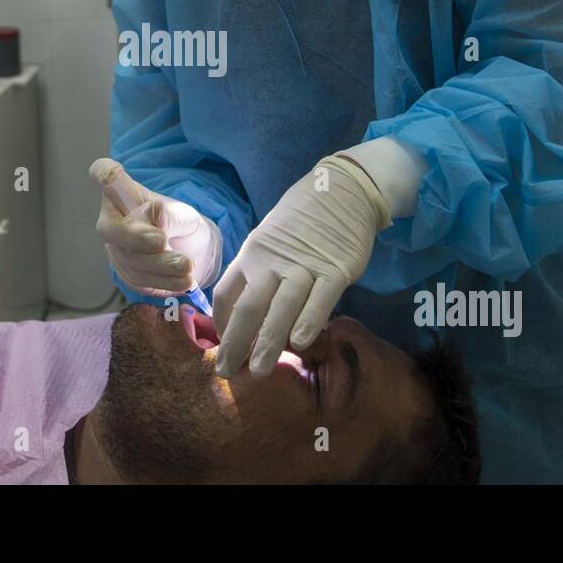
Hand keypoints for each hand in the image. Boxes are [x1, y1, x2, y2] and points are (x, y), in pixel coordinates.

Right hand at [91, 158, 221, 295]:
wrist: (189, 251)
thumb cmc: (179, 223)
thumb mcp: (183, 214)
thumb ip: (170, 216)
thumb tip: (156, 215)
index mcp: (123, 194)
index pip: (105, 176)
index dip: (104, 174)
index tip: (109, 172)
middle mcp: (112, 220)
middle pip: (112, 229)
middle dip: (136, 237)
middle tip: (162, 240)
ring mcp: (116, 249)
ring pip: (129, 259)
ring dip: (160, 265)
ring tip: (187, 265)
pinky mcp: (126, 273)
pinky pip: (141, 280)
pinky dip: (164, 282)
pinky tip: (184, 281)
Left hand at [212, 155, 390, 377]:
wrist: (342, 190)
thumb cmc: (301, 220)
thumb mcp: (269, 239)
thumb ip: (258, 271)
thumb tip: (245, 310)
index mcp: (252, 254)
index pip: (227, 292)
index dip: (221, 322)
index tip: (222, 345)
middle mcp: (272, 261)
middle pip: (248, 306)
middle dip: (235, 342)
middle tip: (226, 373)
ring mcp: (305, 265)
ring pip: (281, 307)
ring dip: (269, 341)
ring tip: (259, 371)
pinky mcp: (336, 269)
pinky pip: (320, 298)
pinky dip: (309, 319)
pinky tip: (300, 341)